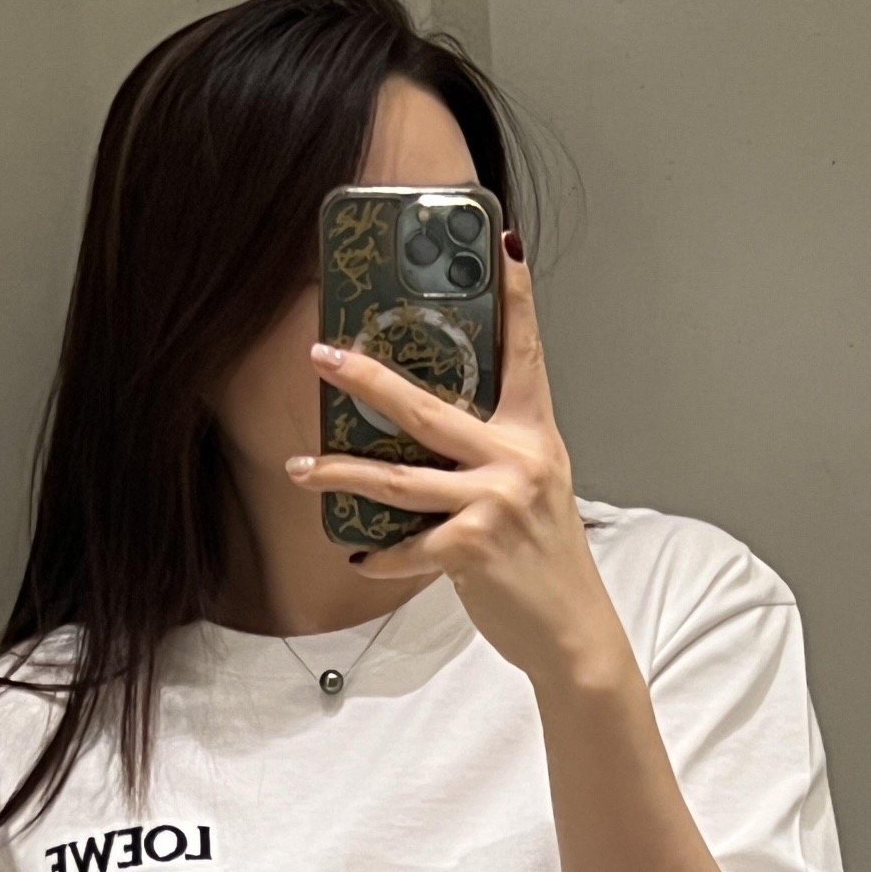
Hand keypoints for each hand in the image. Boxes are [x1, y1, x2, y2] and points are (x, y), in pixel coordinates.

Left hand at [285, 232, 611, 683]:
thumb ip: (495, 455)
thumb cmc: (545, 561)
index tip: (500, 241)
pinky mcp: (474, 549)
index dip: (515, 296)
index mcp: (535, 435)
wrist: (572, 630)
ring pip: (397, 479)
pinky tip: (356, 555)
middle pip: (427, 407)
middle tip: (321, 356)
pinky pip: (406, 546)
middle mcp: (518, 459)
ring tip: (298, 467)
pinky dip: (377, 555)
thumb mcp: (536, 490)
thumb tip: (427, 436)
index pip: (525, 352)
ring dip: (339, 472)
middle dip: (367, 379)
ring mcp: (495, 503)